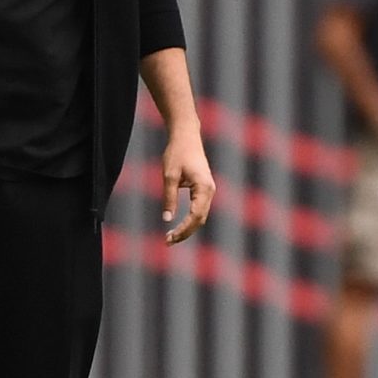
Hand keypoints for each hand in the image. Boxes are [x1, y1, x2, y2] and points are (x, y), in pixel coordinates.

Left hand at [160, 129, 215, 245]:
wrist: (186, 136)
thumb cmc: (177, 153)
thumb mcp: (169, 176)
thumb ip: (169, 198)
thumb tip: (167, 219)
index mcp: (204, 187)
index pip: (195, 216)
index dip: (183, 229)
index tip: (169, 237)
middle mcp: (210, 190)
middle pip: (200, 219)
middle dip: (185, 232)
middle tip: (167, 241)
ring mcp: (209, 190)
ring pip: (200, 216)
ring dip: (187, 228)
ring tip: (171, 237)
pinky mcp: (204, 189)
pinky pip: (199, 209)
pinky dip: (190, 220)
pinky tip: (178, 226)